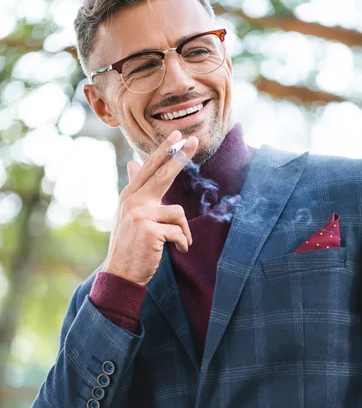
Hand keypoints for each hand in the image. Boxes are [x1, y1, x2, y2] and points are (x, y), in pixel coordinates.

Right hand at [103, 131, 197, 285]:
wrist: (121, 273)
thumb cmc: (130, 244)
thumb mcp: (129, 214)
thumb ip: (135, 189)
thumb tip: (134, 163)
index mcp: (129, 196)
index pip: (149, 167)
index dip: (164, 150)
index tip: (177, 134)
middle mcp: (132, 201)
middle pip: (162, 174)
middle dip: (179, 156)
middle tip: (194, 140)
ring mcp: (140, 214)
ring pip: (178, 213)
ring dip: (183, 231)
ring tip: (178, 243)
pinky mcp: (150, 230)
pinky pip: (179, 231)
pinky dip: (182, 243)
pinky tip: (176, 250)